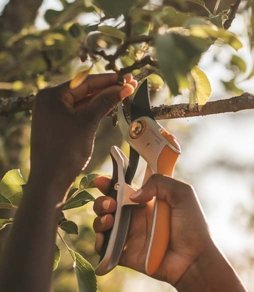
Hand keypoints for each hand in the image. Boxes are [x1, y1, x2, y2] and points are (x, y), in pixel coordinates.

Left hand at [28, 73, 136, 192]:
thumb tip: (125, 87)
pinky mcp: (60, 124)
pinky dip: (96, 110)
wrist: (51, 178)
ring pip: (84, 101)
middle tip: (130, 84)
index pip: (85, 82)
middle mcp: (50, 101)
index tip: (127, 78)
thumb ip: (105, 102)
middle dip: (107, 88)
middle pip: (84, 90)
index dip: (108, 80)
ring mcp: (54, 113)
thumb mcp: (88, 123)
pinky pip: (80, 112)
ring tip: (125, 94)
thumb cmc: (66, 150)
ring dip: (103, 99)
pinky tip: (111, 106)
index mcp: (52, 95)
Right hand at [93, 174, 216, 284]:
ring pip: (102, 224)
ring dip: (99, 219)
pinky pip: (105, 248)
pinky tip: (105, 236)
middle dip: (101, 201)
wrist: (194, 258)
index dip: (110, 183)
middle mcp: (137, 217)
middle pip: (108, 205)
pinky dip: (99, 241)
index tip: (101, 181)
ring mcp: (130, 236)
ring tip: (110, 219)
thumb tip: (133, 194)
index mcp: (148, 202)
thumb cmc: (193, 226)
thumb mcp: (182, 194)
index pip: (123, 189)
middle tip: (109, 204)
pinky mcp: (126, 254)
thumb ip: (159, 183)